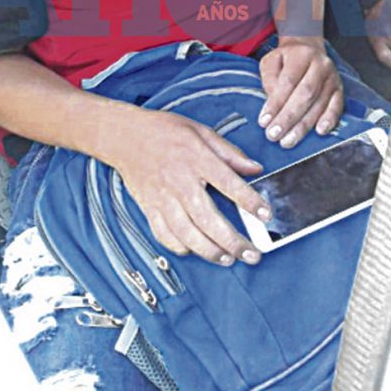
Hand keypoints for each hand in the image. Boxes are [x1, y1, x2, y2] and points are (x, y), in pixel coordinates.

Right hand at [102, 107, 271, 265]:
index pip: (229, 183)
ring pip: (186, 233)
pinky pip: (164, 234)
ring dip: (209, 250)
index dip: (249, 201)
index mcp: (197, 158)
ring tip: (228, 259)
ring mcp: (162, 197)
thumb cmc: (164, 131)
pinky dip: (179, 247)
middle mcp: (180, 181)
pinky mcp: (148, 208)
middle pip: (208, 218)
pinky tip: (194, 250)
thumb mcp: (201, 131)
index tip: (266, 214)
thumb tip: (255, 169)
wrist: (124, 136)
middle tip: (251, 254)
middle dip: (232, 240)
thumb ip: (230, 153)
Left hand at [257, 39, 342, 148]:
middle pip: (305, 94)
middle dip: (288, 118)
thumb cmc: (287, 60)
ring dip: (303, 125)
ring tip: (288, 141)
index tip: (264, 121)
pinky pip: (337, 106)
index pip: (288, 82)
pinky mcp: (340, 90)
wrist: (309, 50)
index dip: (276, 103)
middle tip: (274, 135)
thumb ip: (270, 79)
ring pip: (319, 104)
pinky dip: (329, 120)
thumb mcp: (272, 61)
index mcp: (302, 55)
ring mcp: (333, 78)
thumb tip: (273, 104)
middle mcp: (321, 65)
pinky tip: (319, 132)